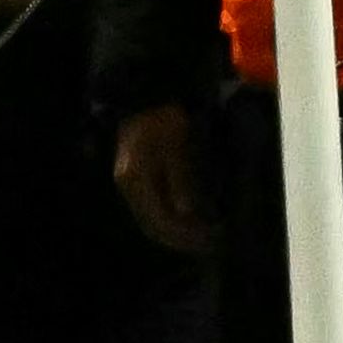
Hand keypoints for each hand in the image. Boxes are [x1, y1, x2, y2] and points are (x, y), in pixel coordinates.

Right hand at [111, 102, 210, 252]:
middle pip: (152, 226)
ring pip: (151, 220)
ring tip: (204, 235)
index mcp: (136, 180)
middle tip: (211, 244)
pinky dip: (171, 219)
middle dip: (182, 239)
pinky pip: (153, 209)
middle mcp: (129, 187)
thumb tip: (188, 214)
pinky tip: (190, 218)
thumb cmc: (165, 122)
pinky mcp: (136, 179)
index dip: (186, 236)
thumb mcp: (179, 150)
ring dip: (176, 231)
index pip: (160, 221)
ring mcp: (130, 183)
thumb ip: (182, 182)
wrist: (148, 98)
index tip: (212, 240)